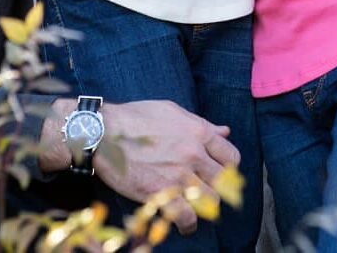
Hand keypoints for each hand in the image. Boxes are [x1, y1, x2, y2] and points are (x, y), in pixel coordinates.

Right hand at [97, 100, 239, 235]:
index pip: (231, 156)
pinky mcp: (161, 194)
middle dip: (217, 188)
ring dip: (204, 206)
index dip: (228, 167)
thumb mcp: (172, 111)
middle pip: (224, 181)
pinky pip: (187, 217)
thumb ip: (201, 123)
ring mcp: (178, 175)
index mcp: (198, 131)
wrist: (105, 132)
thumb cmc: (136, 117)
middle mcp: (193, 153)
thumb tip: (225, 131)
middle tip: (206, 191)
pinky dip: (188, 224)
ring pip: (210, 201)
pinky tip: (183, 223)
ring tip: (194, 206)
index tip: (219, 173)